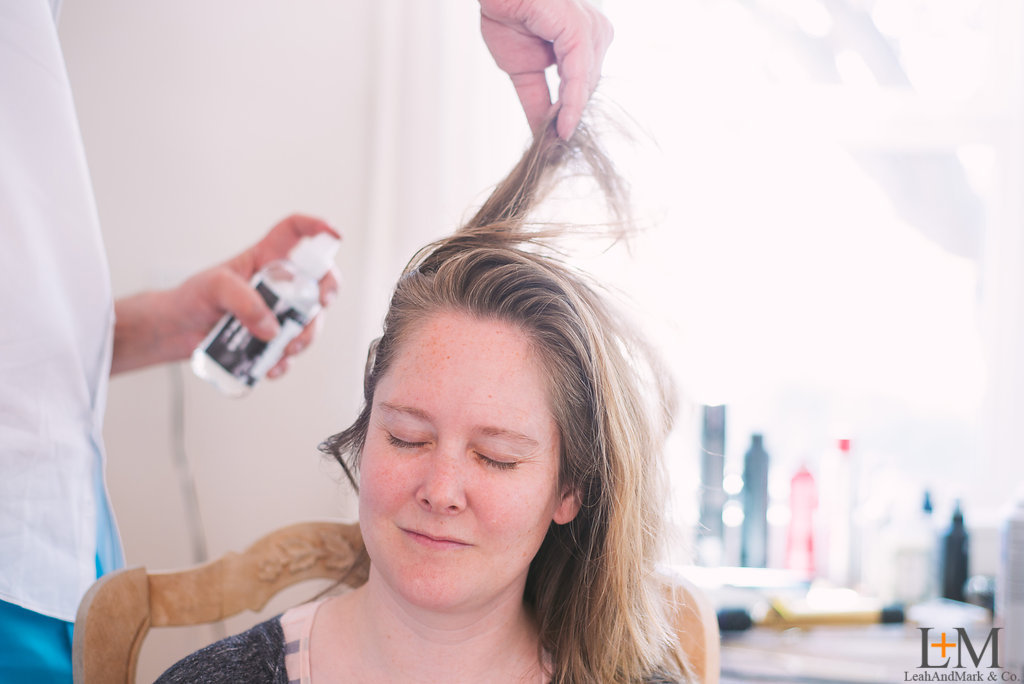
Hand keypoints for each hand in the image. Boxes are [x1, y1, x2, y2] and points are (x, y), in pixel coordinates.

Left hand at [112, 214, 340, 377]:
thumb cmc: (193, 298)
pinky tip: (271, 366)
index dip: (317, 227)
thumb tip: (271, 328)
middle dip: (327, 291)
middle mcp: (279, 283)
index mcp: (266, 258)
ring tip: (285, 349)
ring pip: (309, 320)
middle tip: (320, 304)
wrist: (178, 332)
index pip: (295, 232)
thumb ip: (244, 301)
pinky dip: (285, 360)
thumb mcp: (214, 287)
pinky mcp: (273, 338)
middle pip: (318, 280)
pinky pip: (291, 350)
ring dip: (305, 336)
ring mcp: (279, 312)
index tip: (333, 235)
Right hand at [479, 0, 612, 139]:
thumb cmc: (508, 15)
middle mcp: (596, 34)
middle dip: (570, 117)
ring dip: (570, 114)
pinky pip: (578, 75)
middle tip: (555, 146)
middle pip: (587, 88)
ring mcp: (590, 30)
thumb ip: (537, 101)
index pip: (583, 86)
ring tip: (555, 139)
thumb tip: (544, 133)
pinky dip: (571, 103)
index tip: (558, 143)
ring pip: (585, 85)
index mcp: (586, 41)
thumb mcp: (523, 71)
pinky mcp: (579, 30)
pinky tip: (563, 124)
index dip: (570, 114)